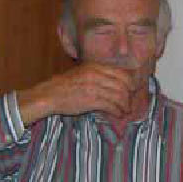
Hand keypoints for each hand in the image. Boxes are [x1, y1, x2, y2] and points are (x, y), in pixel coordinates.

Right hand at [17, 62, 141, 124]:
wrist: (49, 94)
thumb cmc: (66, 85)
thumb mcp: (83, 72)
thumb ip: (99, 74)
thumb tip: (117, 81)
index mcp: (95, 66)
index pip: (121, 73)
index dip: (130, 83)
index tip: (133, 90)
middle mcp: (96, 75)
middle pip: (123, 85)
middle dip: (129, 96)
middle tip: (130, 103)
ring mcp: (94, 87)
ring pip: (119, 96)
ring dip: (125, 105)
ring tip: (125, 111)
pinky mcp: (91, 100)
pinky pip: (111, 106)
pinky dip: (117, 111)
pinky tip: (118, 114)